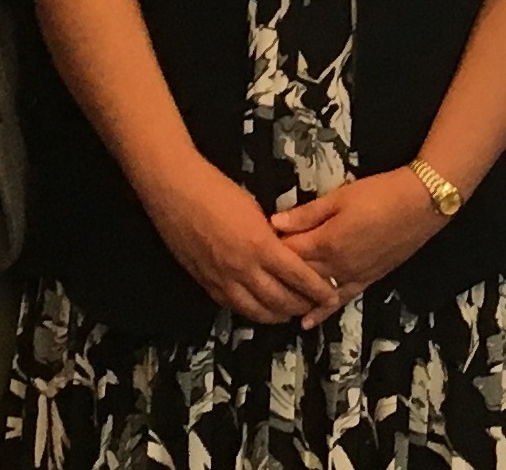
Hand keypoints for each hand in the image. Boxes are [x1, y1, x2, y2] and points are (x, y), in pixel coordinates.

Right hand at [137, 154, 337, 324]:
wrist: (174, 190)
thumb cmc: (216, 189)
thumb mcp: (254, 209)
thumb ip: (271, 236)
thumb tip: (285, 251)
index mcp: (261, 246)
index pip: (299, 278)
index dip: (319, 291)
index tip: (331, 295)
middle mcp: (243, 269)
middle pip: (282, 301)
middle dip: (303, 306)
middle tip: (314, 305)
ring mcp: (222, 280)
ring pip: (258, 312)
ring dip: (279, 315)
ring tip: (290, 312)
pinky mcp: (206, 283)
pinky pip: (234, 307)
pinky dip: (252, 311)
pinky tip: (260, 308)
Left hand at [269, 169, 446, 324]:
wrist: (419, 204)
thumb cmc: (378, 194)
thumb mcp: (338, 198)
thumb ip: (305, 214)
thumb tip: (273, 223)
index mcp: (325, 242)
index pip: (287, 253)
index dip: (268, 250)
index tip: (252, 246)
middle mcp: (336, 266)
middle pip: (298, 275)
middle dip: (277, 274)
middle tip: (257, 271)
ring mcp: (352, 276)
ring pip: (316, 292)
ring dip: (295, 296)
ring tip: (273, 299)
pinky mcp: (367, 280)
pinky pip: (341, 300)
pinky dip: (322, 312)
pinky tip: (307, 322)